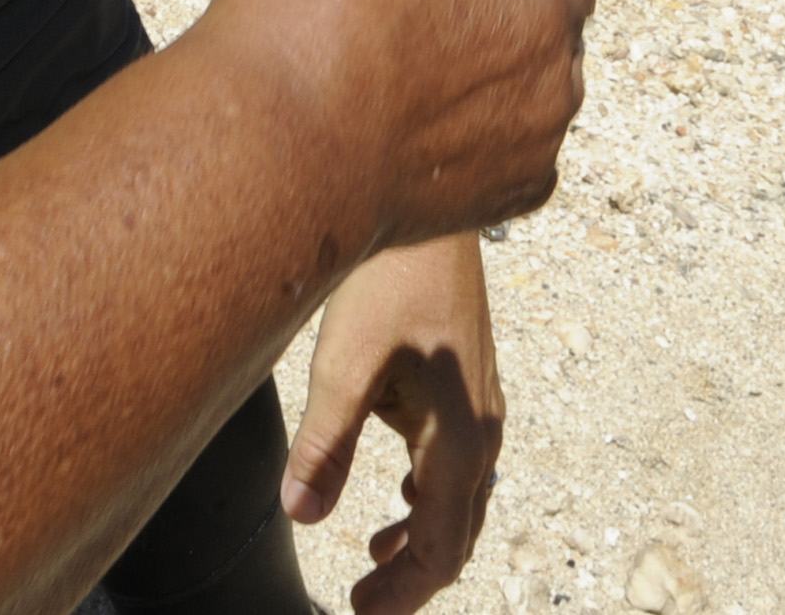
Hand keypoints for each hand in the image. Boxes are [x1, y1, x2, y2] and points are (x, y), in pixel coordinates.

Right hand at [213, 0, 592, 250]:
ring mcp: (541, 116)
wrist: (282, 141)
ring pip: (554, 73)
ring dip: (515, 58)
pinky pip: (529, 149)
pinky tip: (436, 126)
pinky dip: (497, 133)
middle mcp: (550, 32)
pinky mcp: (520, 185)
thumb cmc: (308, 2)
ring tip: (437, 60)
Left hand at [285, 237, 500, 614]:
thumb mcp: (345, 362)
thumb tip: (301, 516)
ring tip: (374, 558)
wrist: (430, 209)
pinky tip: (402, 498)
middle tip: (363, 602)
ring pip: (460, 500)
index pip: (441, 547)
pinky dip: (430, 497)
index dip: (404, 591)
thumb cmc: (387, 280)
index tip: (360, 612)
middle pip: (457, 533)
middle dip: (412, 575)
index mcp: (460, 441)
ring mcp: (481, 409)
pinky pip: (458, 465)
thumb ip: (323, 443)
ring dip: (422, 537)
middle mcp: (483, 434)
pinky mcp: (467, 386)